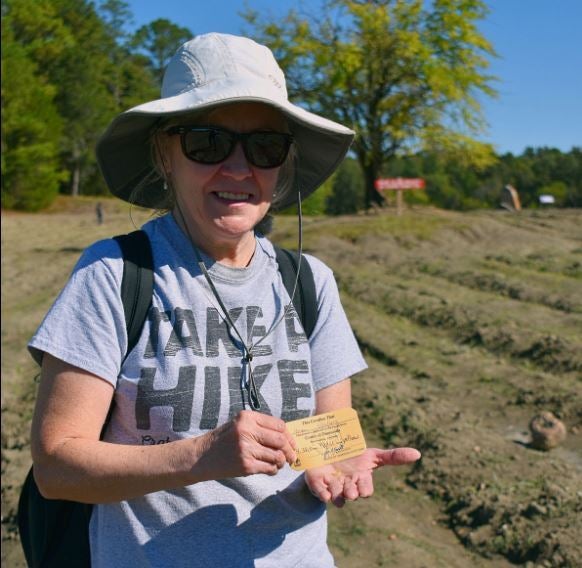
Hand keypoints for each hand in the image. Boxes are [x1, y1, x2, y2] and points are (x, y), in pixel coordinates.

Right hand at [195, 410, 296, 479]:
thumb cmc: (222, 440)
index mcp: (247, 417)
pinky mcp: (246, 465)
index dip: (289, 435)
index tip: (292, 443)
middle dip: (289, 450)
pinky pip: (269, 468)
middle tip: (292, 456)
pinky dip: (273, 470)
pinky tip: (270, 468)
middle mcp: (247, 431)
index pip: (279, 425)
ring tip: (279, 463)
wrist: (200, 457)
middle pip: (280, 440)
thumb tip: (287, 437)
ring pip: (277, 456)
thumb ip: (260, 427)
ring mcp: (246, 449)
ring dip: (281, 461)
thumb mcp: (239, 425)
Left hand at [304, 447, 420, 507]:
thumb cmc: (355, 454)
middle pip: (351, 495)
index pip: (365, 490)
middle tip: (349, 488)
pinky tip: (324, 491)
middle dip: (351, 492)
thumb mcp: (374, 454)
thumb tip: (418, 454)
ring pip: (336, 496)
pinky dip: (321, 493)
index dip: (364, 488)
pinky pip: (319, 493)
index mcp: (361, 480)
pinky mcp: (317, 483)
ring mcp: (332, 486)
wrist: (332, 446)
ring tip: (334, 481)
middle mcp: (347, 486)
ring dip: (336, 491)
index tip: (361, 479)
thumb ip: (394, 456)